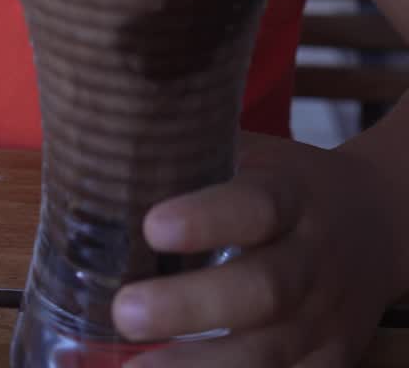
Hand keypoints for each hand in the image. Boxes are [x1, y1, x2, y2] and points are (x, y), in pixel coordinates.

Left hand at [112, 132, 397, 365]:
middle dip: (192, 307)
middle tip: (125, 312)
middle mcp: (313, 259)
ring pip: (270, 355)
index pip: (255, 206)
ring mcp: (325, 319)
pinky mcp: (331, 362)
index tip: (152, 226)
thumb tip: (108, 142)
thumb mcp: (256, 156)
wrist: (379, 224)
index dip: (208, 218)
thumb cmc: (288, 186)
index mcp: (292, 196)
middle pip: (263, 290)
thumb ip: (197, 154)